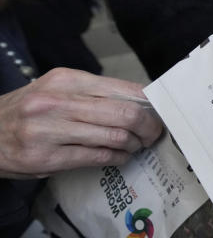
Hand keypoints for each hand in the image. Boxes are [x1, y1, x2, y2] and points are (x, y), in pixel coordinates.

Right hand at [0, 68, 163, 177]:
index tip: (159, 113)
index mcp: (66, 80)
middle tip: (153, 135)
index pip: (124, 88)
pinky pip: (97, 157)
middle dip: (148, 127)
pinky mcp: (46, 157)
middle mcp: (57, 101)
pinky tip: (119, 157)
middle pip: (125, 113)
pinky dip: (117, 158)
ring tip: (134, 146)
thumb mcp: (57, 91)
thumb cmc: (28, 112)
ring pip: (115, 136)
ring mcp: (49, 130)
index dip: (150, 104)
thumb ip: (95, 94)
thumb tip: (141, 101)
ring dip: (133, 145)